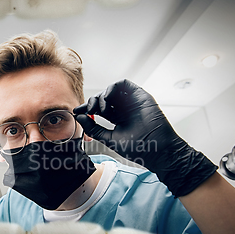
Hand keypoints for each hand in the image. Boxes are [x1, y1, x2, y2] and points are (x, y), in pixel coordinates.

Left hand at [73, 79, 216, 196]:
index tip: (76, 111)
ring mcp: (132, 101)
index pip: (99, 109)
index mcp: (117, 118)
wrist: (158, 149)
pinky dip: (111, 89)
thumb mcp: (109, 138)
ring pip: (111, 90)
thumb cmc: (138, 148)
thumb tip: (79, 117)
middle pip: (103, 98)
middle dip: (92, 102)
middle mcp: (124, 108)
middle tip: (87, 110)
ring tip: (98, 108)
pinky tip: (107, 101)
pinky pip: (123, 84)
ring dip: (101, 96)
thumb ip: (94, 128)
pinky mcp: (140, 95)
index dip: (87, 108)